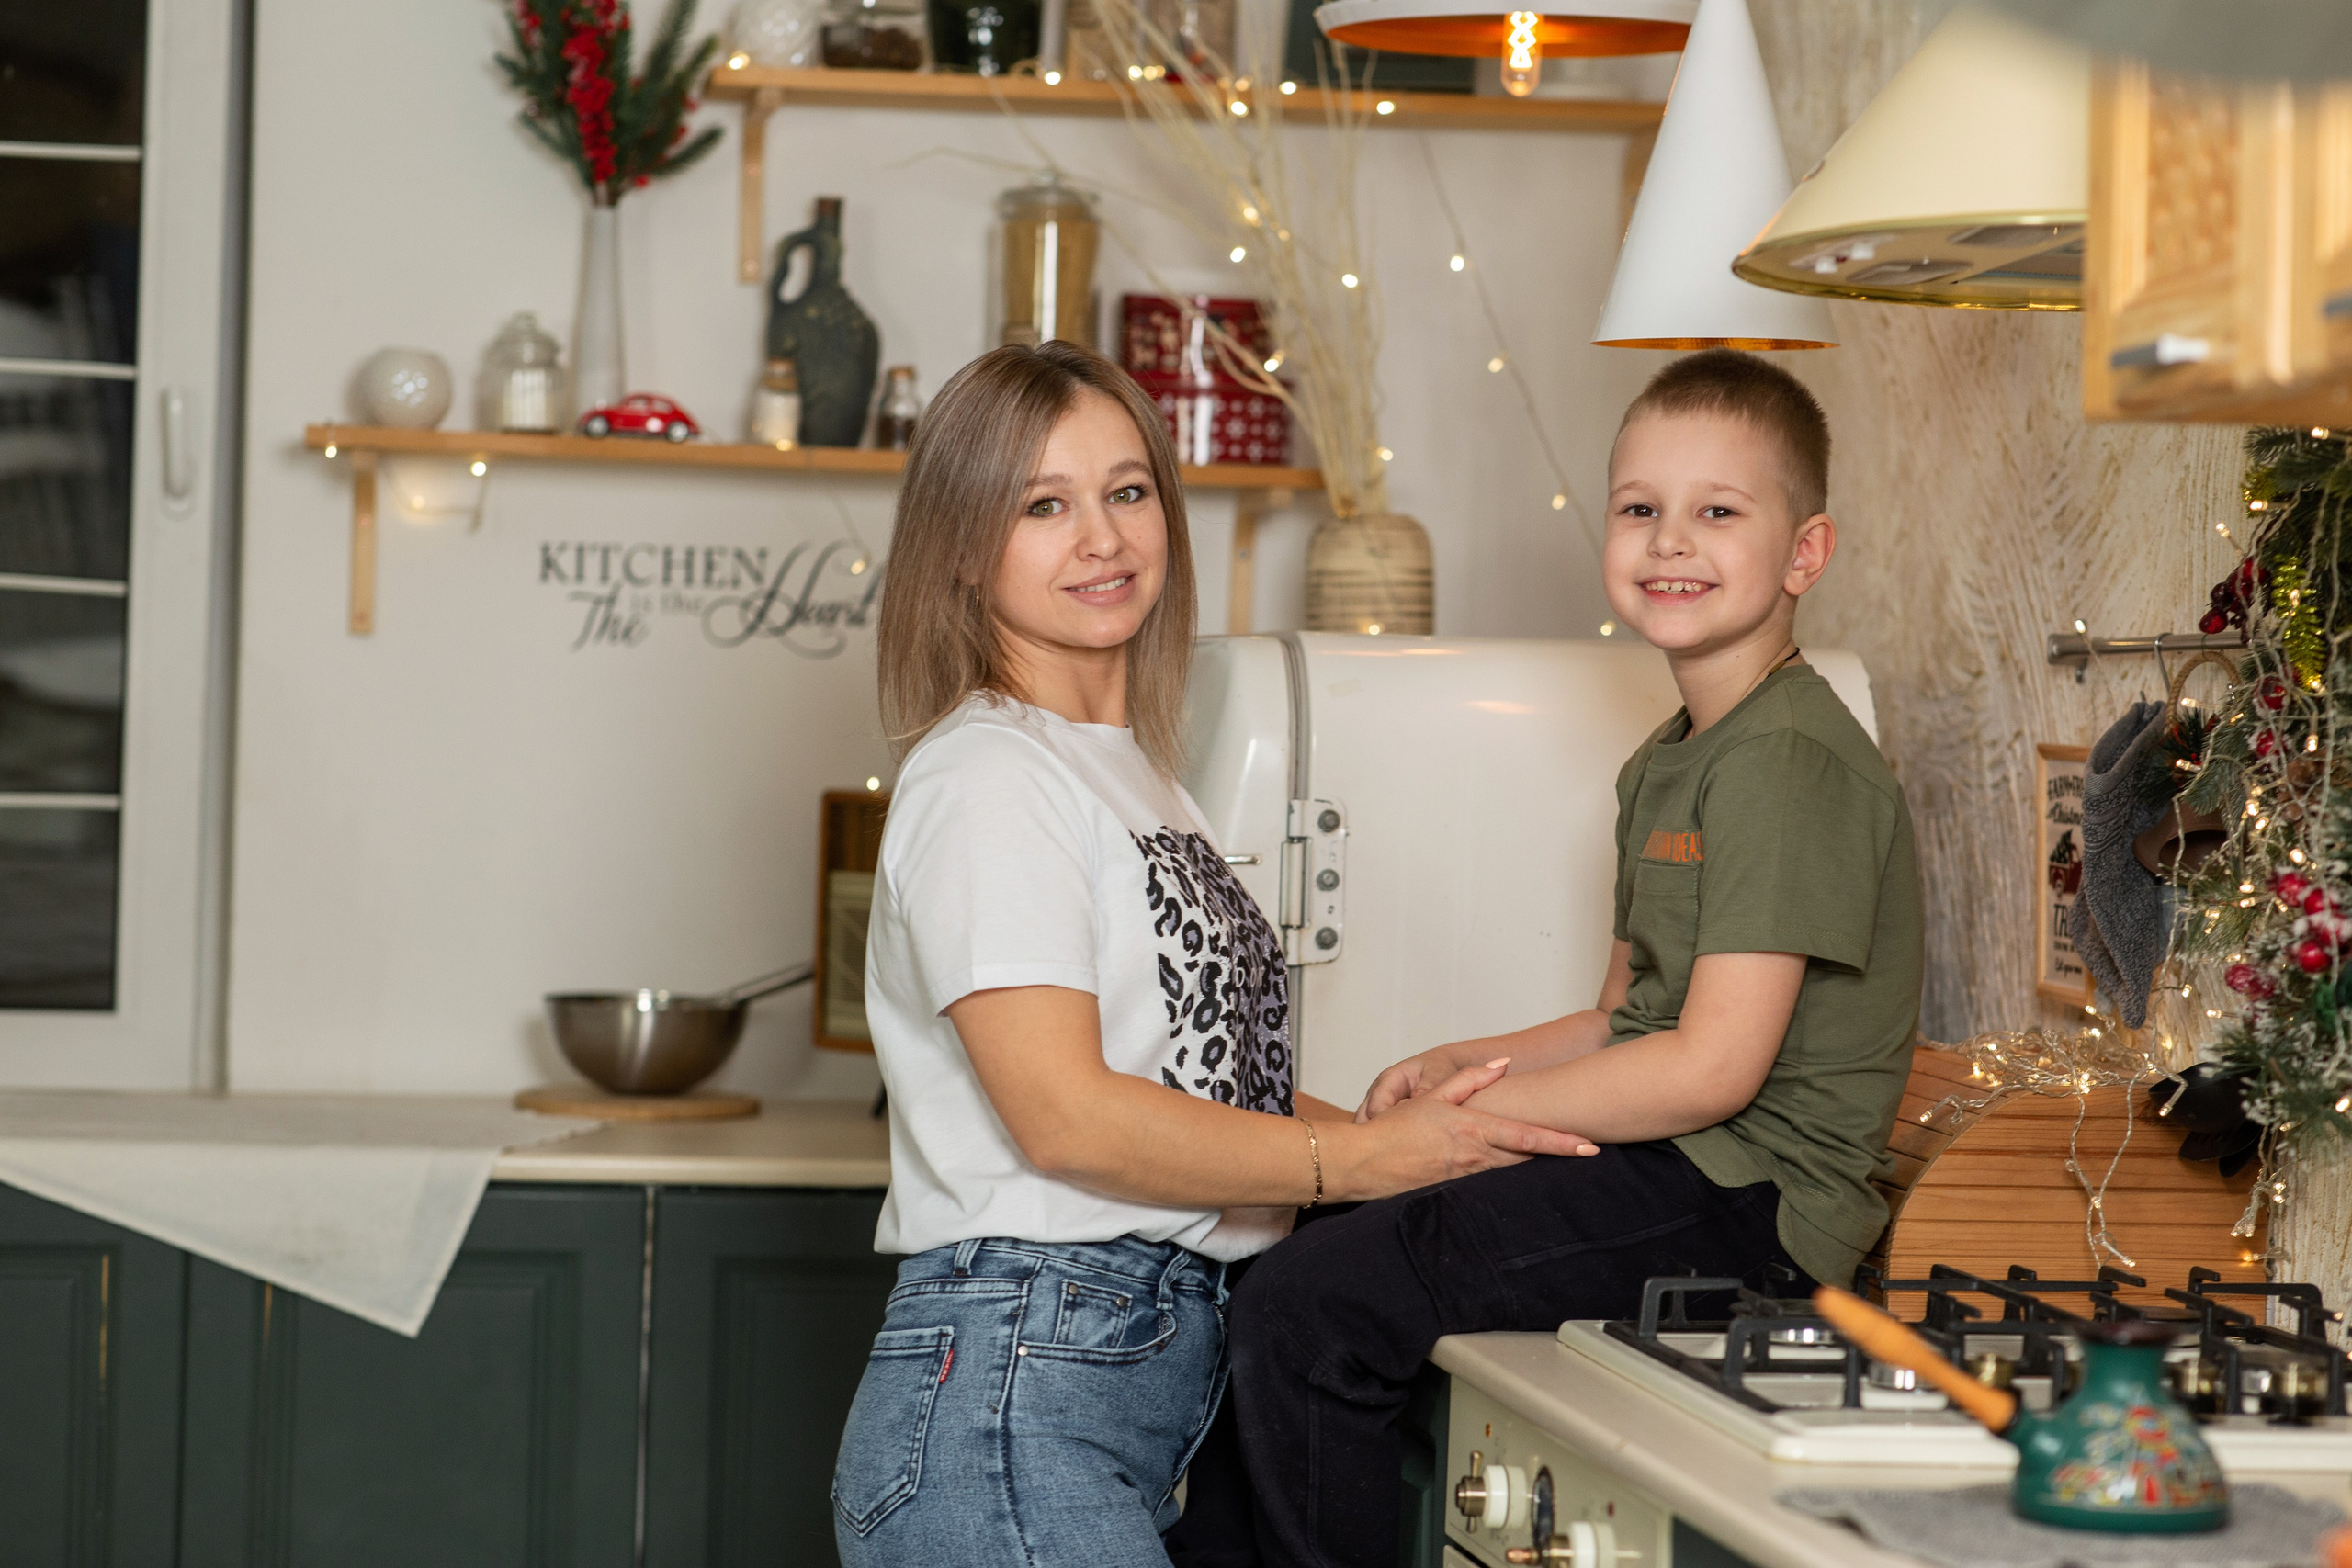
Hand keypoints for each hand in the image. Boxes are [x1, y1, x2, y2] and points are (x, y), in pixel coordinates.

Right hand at [1325, 1059, 1597, 1200]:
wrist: (1363, 1164)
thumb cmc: (1394, 1130)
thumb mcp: (1432, 1098)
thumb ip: (1470, 1080)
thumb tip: (1502, 1065)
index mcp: (1474, 1130)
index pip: (1529, 1138)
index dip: (1562, 1143)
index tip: (1590, 1147)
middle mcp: (1476, 1158)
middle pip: (1529, 1161)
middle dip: (1557, 1159)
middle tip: (1587, 1156)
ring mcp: (1468, 1180)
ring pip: (1513, 1176)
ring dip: (1534, 1171)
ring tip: (1559, 1168)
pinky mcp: (1456, 1195)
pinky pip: (1490, 1188)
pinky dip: (1506, 1184)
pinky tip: (1517, 1184)